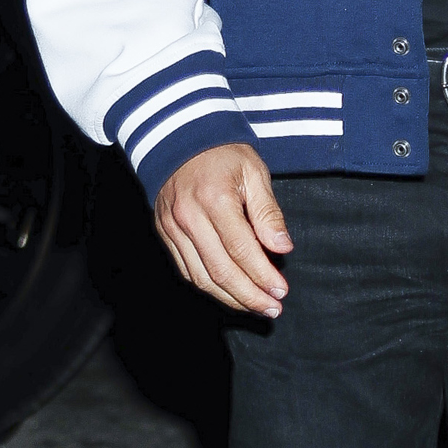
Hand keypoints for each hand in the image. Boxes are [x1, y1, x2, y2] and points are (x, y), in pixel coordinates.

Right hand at [155, 141, 290, 315]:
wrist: (180, 138)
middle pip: (220, 270)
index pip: (242, 250)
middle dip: (249, 296)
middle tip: (272, 309)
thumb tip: (283, 247)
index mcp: (215, 199)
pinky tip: (229, 293)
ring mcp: (172, 227)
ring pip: (201, 276)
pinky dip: (208, 286)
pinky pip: (186, 269)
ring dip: (230, 298)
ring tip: (255, 307)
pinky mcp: (165, 233)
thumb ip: (268, 212)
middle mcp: (189, 217)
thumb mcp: (254, 172)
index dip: (262, 275)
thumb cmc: (223, 154)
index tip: (281, 291)